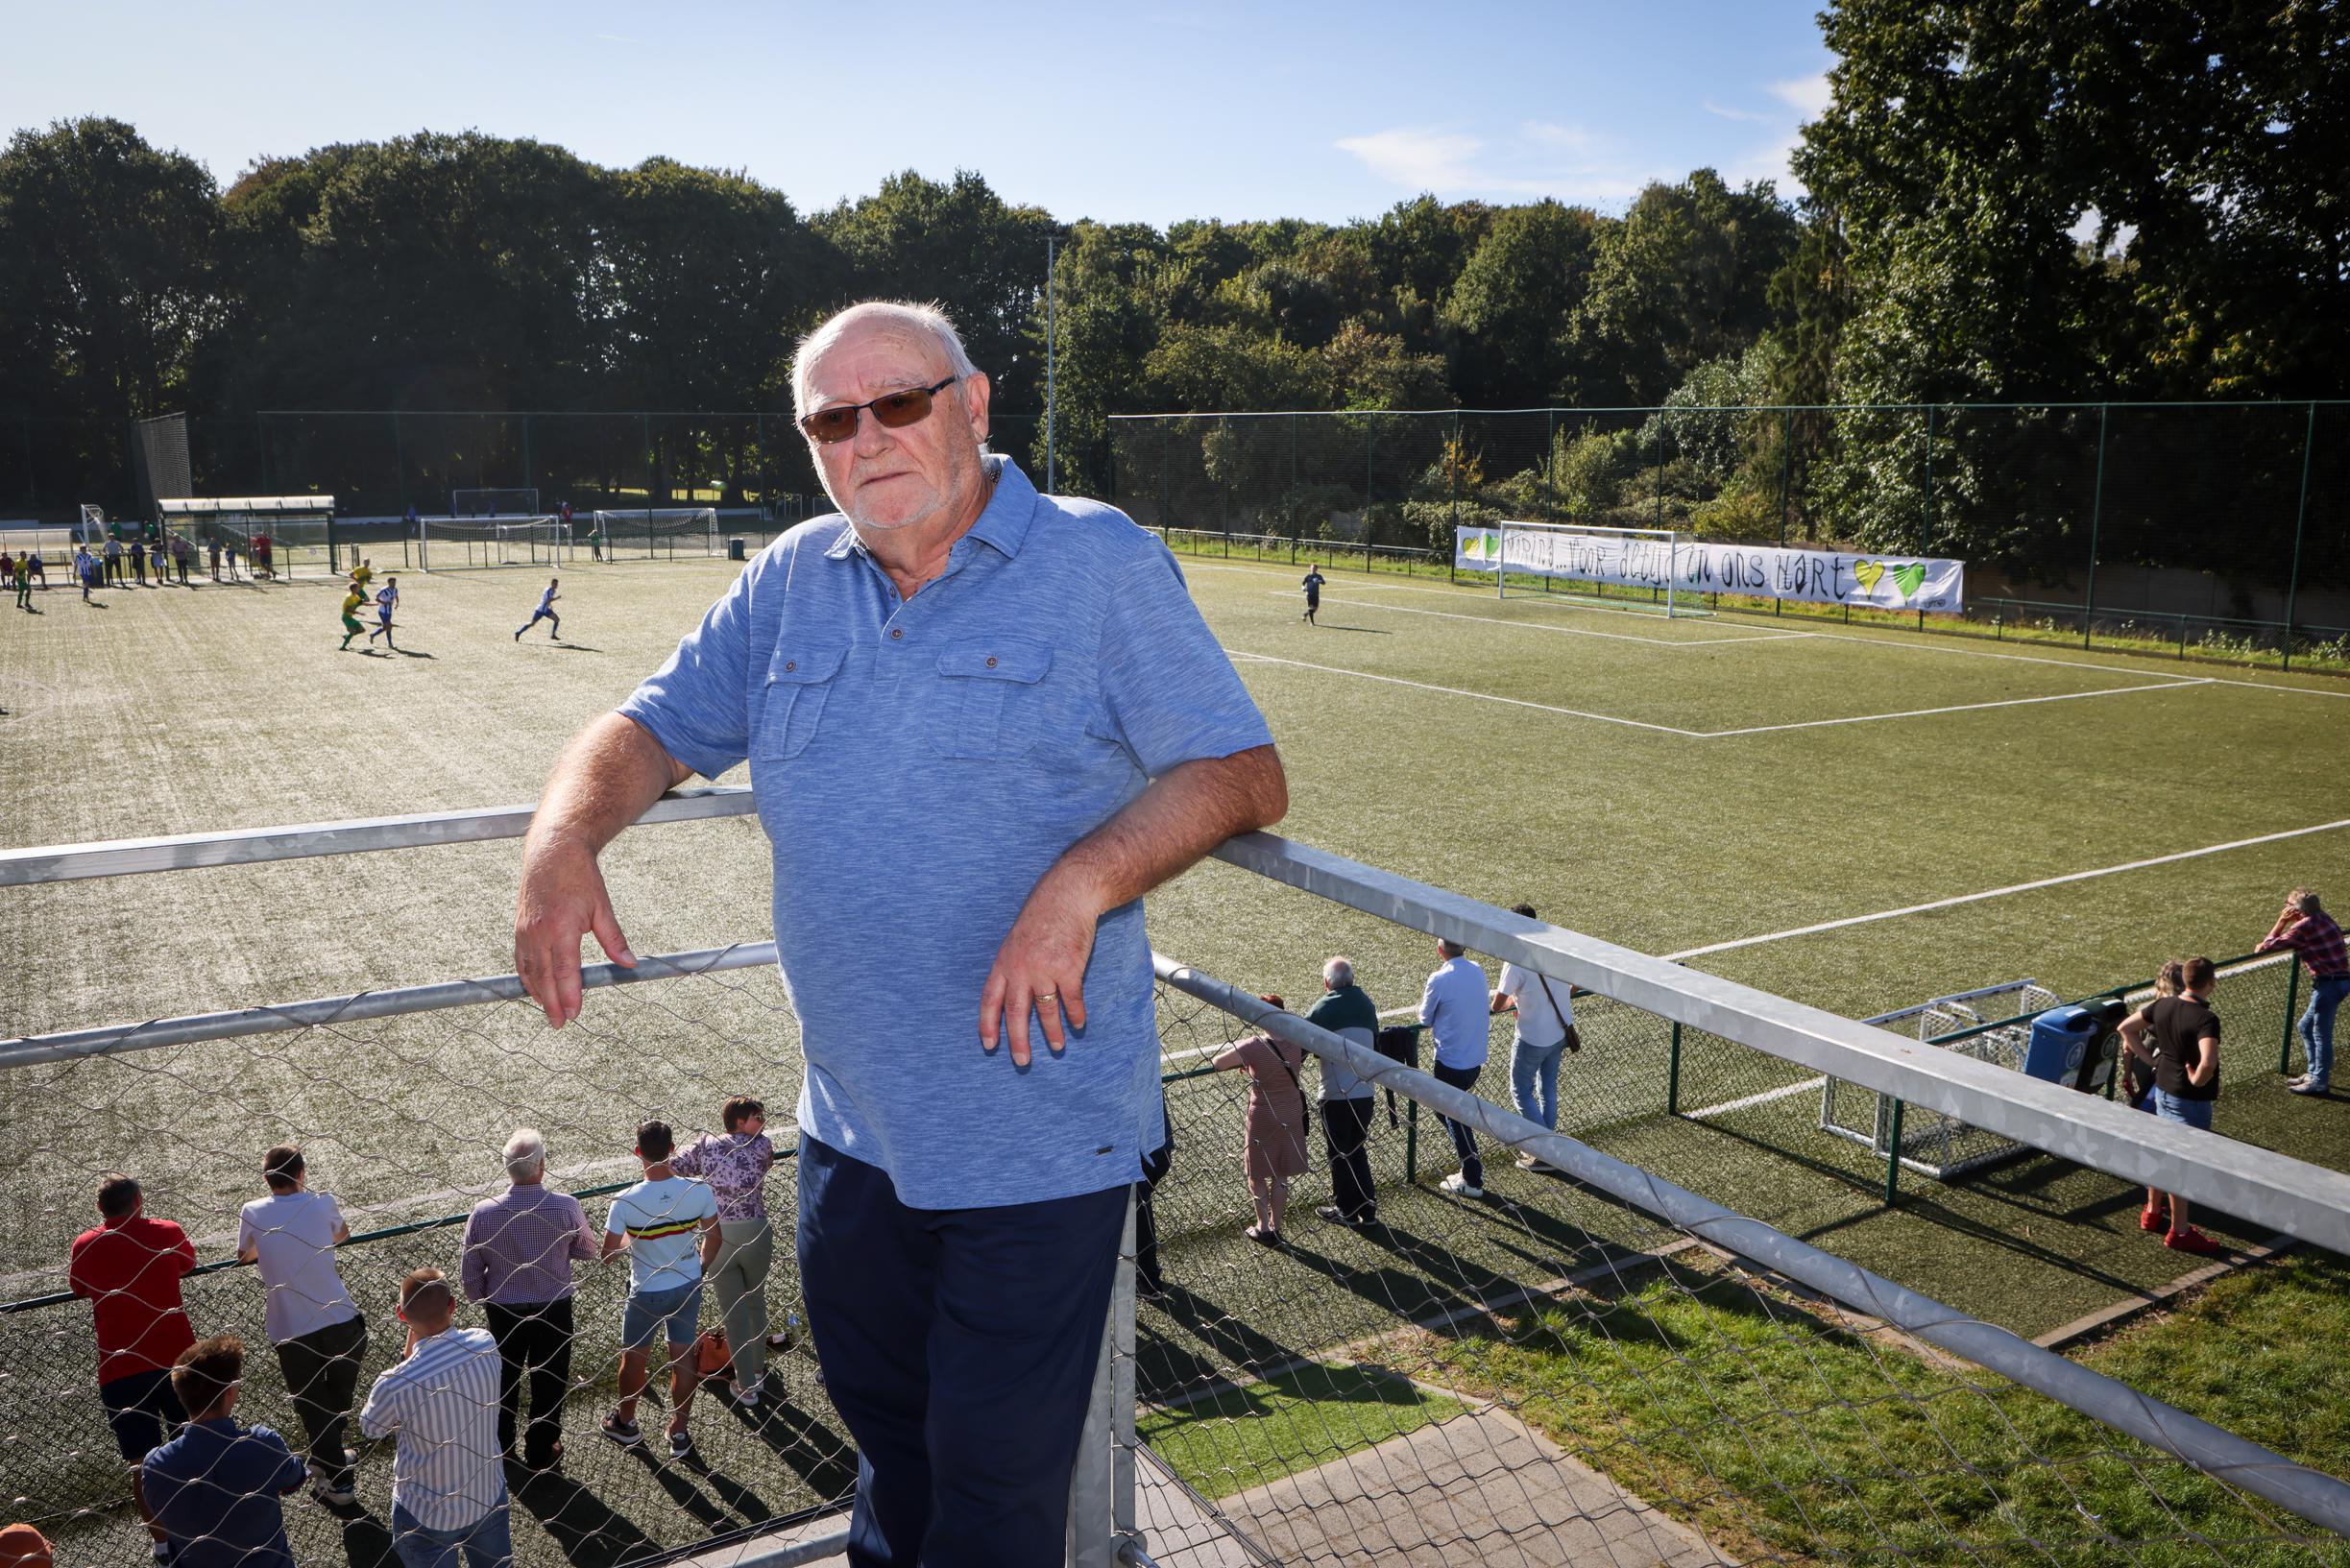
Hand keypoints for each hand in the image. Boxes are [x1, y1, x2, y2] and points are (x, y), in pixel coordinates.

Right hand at [514, 835, 635, 1026]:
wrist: (552, 852)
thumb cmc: (580, 877)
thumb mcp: (602, 906)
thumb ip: (614, 939)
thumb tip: (630, 964)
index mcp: (561, 928)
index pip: (566, 971)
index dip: (570, 995)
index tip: (575, 1013)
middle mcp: (539, 932)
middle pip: (545, 977)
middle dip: (553, 1003)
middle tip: (560, 1024)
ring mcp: (526, 931)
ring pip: (530, 971)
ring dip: (539, 994)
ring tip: (549, 1012)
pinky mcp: (519, 928)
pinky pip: (521, 959)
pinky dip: (527, 977)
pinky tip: (535, 989)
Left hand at [979, 872, 1099, 1066]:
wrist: (1067, 896)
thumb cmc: (1042, 917)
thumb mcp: (1016, 940)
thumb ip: (1012, 966)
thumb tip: (1012, 992)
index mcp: (1004, 963)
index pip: (990, 1000)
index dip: (988, 1024)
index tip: (989, 1046)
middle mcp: (1021, 969)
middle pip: (1016, 1012)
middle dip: (1018, 1040)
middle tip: (1021, 1062)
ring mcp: (1044, 969)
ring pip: (1045, 1011)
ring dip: (1052, 1032)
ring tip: (1056, 1048)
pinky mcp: (1068, 969)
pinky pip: (1071, 1000)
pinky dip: (1075, 1015)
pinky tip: (1078, 1025)